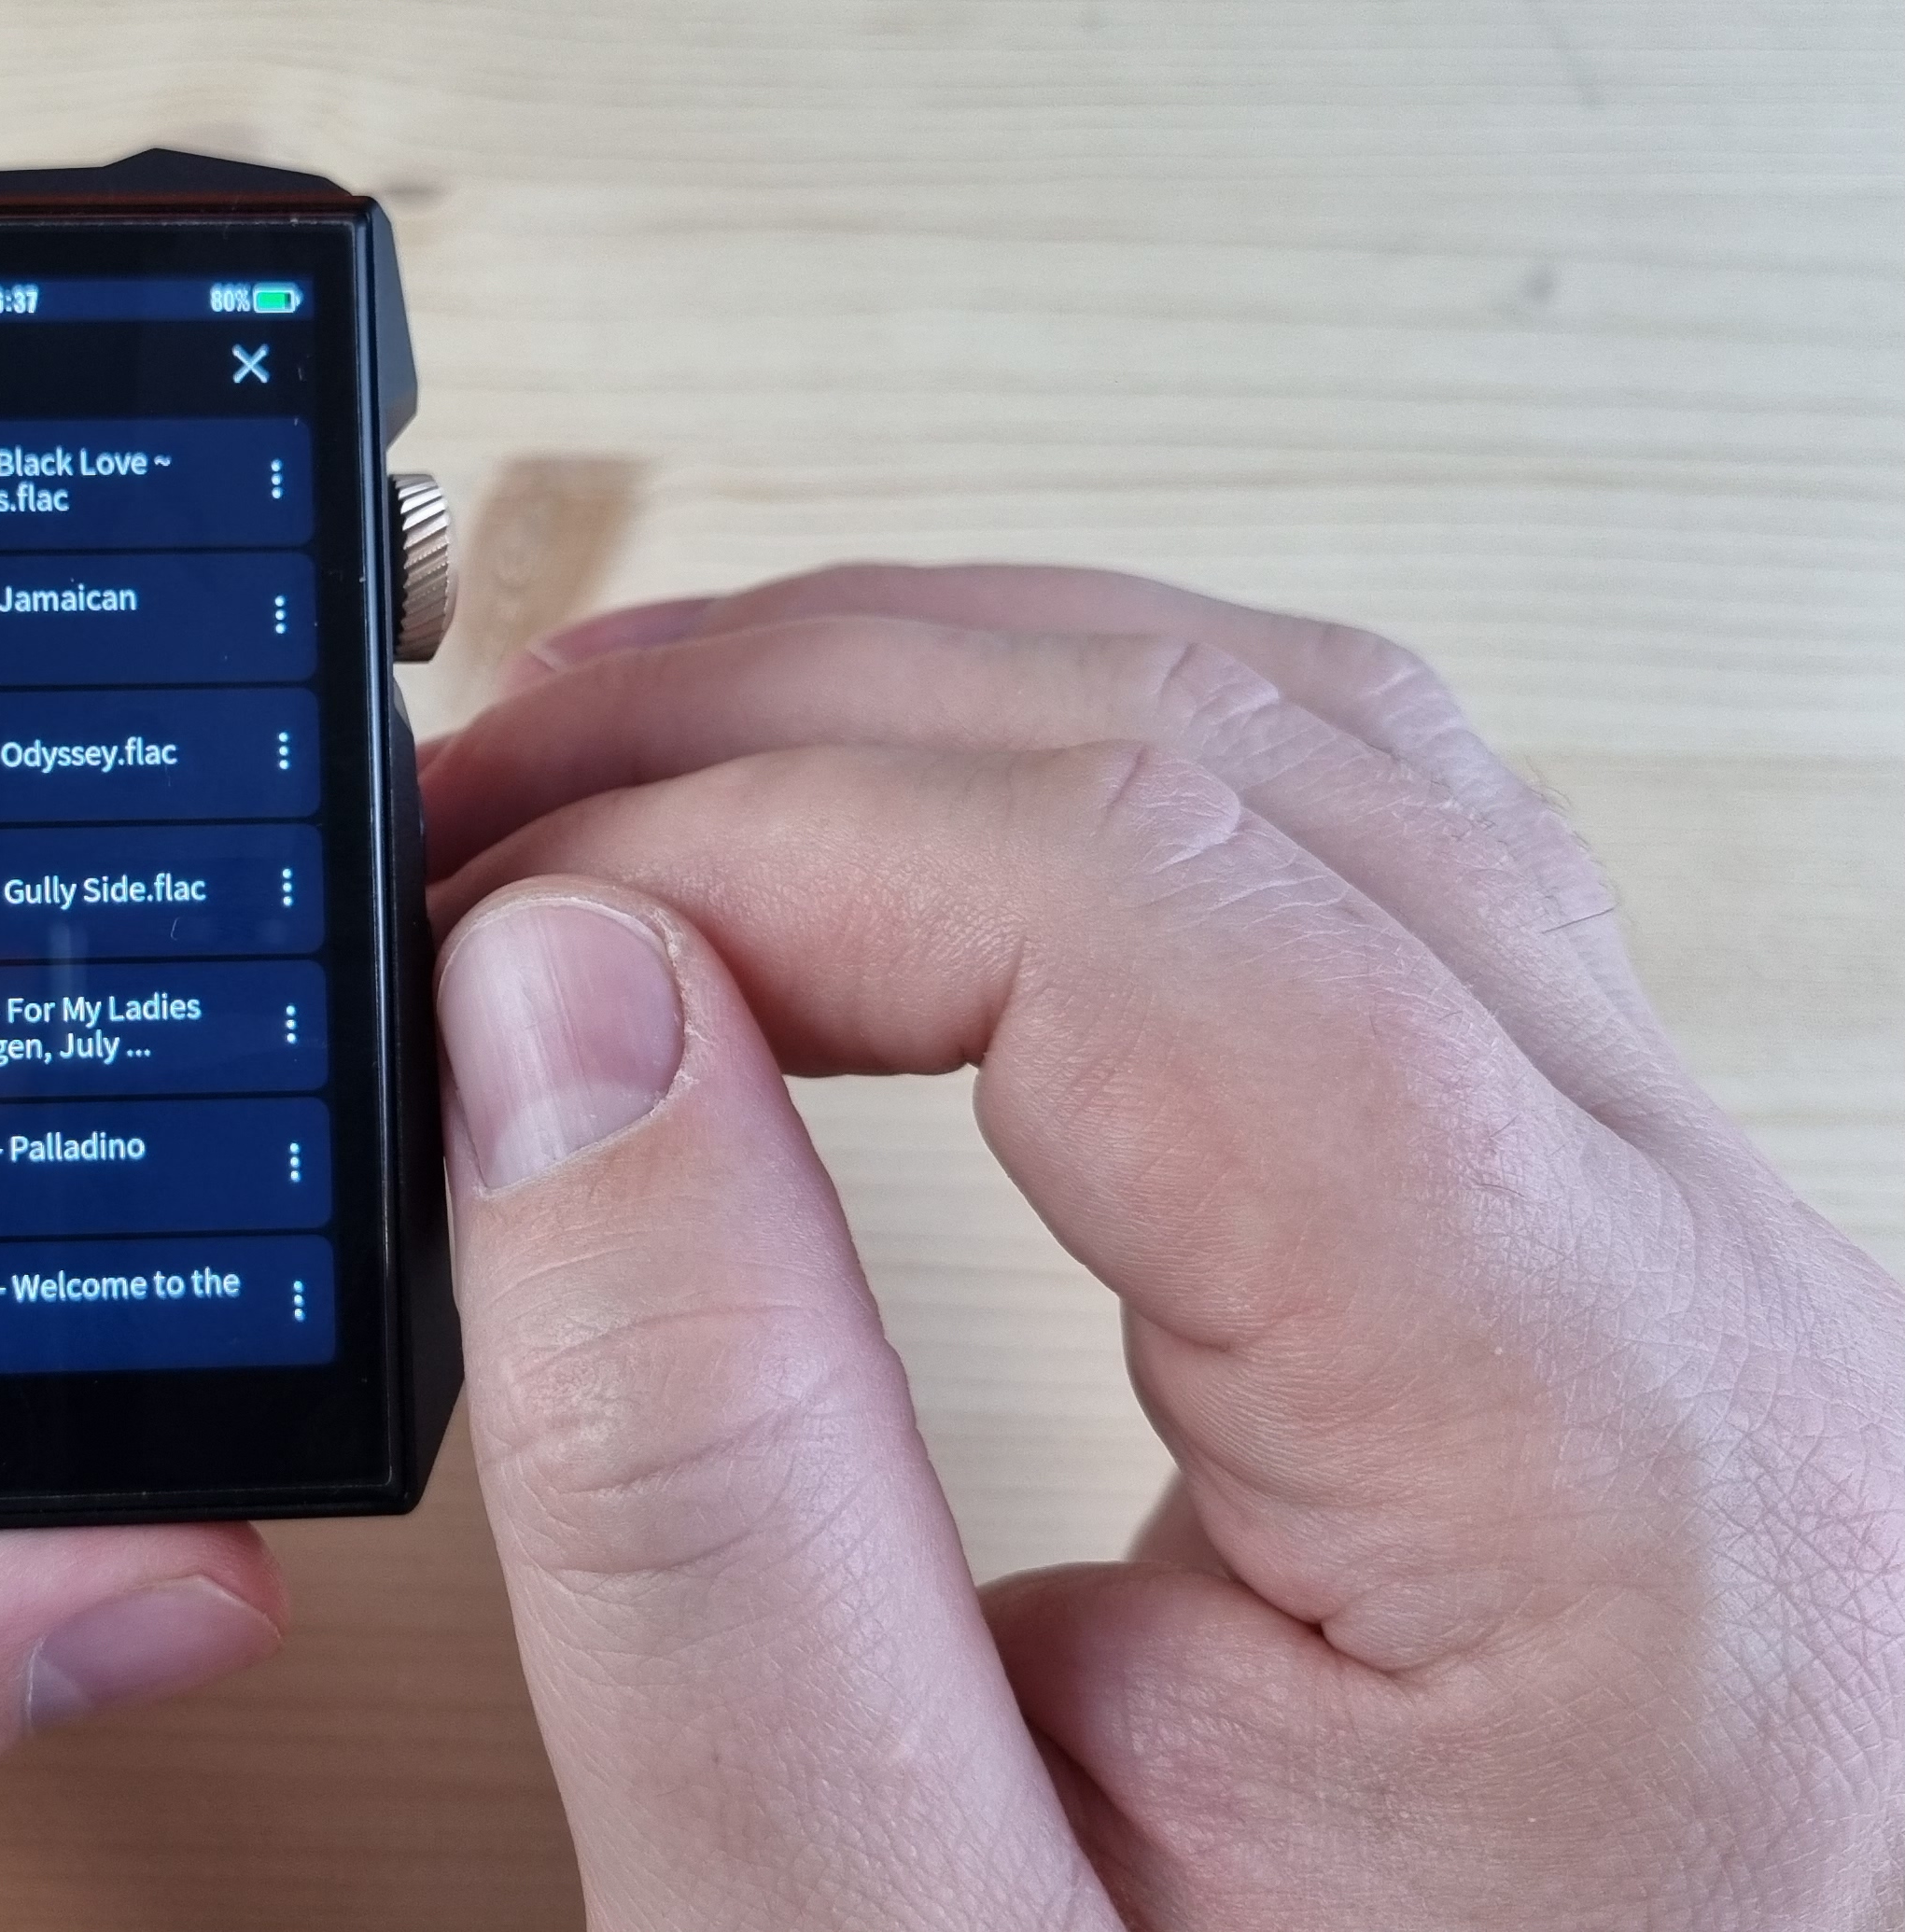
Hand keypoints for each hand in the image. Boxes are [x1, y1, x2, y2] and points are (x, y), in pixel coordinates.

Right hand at [419, 567, 1904, 1926]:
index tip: (490, 921)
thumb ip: (704, 1499)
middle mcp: (1716, 1300)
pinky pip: (1376, 885)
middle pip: (1255, 757)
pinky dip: (1084, 804)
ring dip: (953, 707)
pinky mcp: (1610, 1281)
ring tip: (647, 789)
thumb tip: (557, 1013)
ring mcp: (1697, 1268)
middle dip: (813, 712)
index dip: (762, 832)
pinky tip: (899, 863)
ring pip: (1335, 759)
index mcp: (1588, 1459)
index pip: (1155, 915)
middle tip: (493, 806)